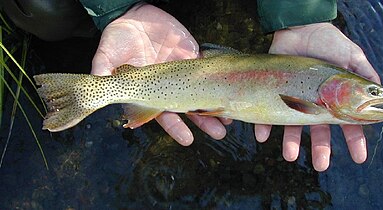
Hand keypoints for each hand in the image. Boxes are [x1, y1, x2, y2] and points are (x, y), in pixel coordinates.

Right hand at [91, 4, 229, 145]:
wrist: (135, 14)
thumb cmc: (118, 36)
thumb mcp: (107, 54)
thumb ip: (103, 71)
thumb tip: (97, 84)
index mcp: (148, 91)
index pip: (163, 114)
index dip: (175, 127)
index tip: (187, 140)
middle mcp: (167, 85)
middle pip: (188, 108)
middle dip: (203, 122)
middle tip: (219, 134)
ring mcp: (182, 72)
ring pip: (201, 93)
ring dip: (215, 107)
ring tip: (229, 120)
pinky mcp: (193, 57)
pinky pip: (208, 71)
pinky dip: (219, 81)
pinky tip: (230, 90)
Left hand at [255, 23, 379, 170]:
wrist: (301, 29)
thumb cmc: (330, 43)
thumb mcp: (352, 57)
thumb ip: (365, 76)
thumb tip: (382, 96)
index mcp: (335, 100)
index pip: (348, 125)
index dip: (354, 142)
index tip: (359, 158)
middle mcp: (314, 104)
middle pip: (319, 132)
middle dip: (321, 150)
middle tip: (321, 166)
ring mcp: (294, 100)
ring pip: (293, 127)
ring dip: (291, 143)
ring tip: (290, 156)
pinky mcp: (276, 93)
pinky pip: (268, 111)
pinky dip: (264, 125)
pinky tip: (262, 136)